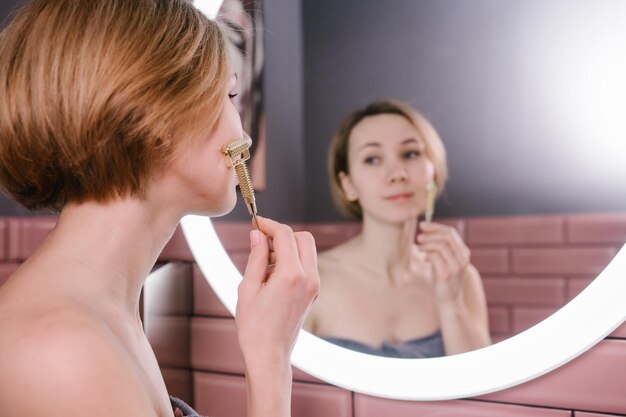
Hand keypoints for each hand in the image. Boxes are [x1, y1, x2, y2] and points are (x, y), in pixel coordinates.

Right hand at [235, 216, 319, 369]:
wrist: (269, 355)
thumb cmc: (254, 326)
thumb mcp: (248, 287)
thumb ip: (256, 257)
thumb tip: (257, 234)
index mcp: (292, 275)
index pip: (285, 234)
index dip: (268, 224)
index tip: (255, 223)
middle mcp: (309, 278)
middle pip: (303, 237)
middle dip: (282, 234)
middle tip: (261, 241)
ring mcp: (315, 286)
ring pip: (307, 251)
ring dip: (288, 248)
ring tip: (263, 264)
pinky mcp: (314, 292)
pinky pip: (307, 265)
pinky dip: (292, 261)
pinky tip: (272, 275)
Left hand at [417, 222, 470, 302]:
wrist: (449, 301)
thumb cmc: (443, 278)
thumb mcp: (444, 260)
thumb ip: (441, 248)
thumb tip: (427, 231)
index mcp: (463, 253)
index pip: (451, 232)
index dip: (435, 227)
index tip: (422, 225)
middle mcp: (462, 258)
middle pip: (447, 236)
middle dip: (430, 234)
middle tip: (418, 237)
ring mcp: (456, 266)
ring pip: (442, 245)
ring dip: (427, 244)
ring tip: (419, 248)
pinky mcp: (447, 274)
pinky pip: (436, 257)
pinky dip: (428, 254)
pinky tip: (424, 259)